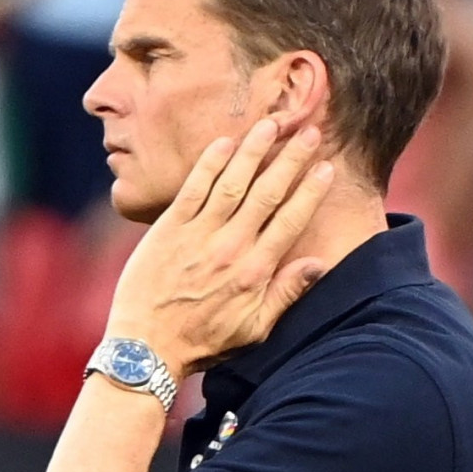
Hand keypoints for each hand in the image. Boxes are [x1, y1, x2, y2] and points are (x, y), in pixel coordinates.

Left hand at [108, 114, 339, 373]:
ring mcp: (198, 234)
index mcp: (255, 272)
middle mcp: (231, 247)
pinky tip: (225, 141)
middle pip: (268, 192)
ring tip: (271, 123)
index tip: (326, 168)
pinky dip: (210, 162)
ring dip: (254, 149)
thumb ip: (285, 294)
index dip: (311, 191)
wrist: (146, 348)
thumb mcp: (253, 330)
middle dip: (291, 159)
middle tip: (309, 131)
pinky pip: (193, 187)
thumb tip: (318, 265)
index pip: (291, 221)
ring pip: (233, 181)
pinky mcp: (169, 228)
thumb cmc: (201, 343)